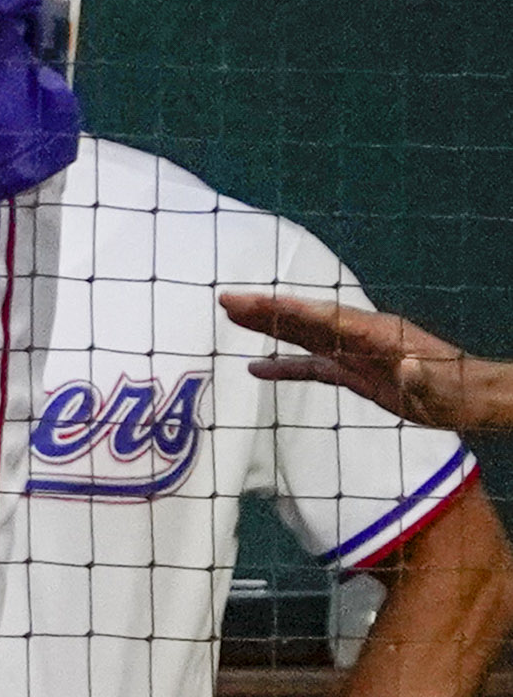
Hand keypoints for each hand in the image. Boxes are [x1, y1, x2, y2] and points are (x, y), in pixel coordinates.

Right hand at [226, 290, 512, 431]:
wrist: (470, 397)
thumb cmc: (455, 390)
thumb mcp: (438, 386)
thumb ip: (418, 376)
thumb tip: (404, 366)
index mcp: (375, 333)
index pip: (324, 318)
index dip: (288, 310)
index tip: (254, 301)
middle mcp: (359, 335)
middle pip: (305, 319)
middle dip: (267, 309)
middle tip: (226, 300)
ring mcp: (355, 352)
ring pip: (304, 336)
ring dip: (269, 327)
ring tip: (231, 316)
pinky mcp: (355, 372)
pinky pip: (313, 365)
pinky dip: (285, 365)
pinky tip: (257, 368)